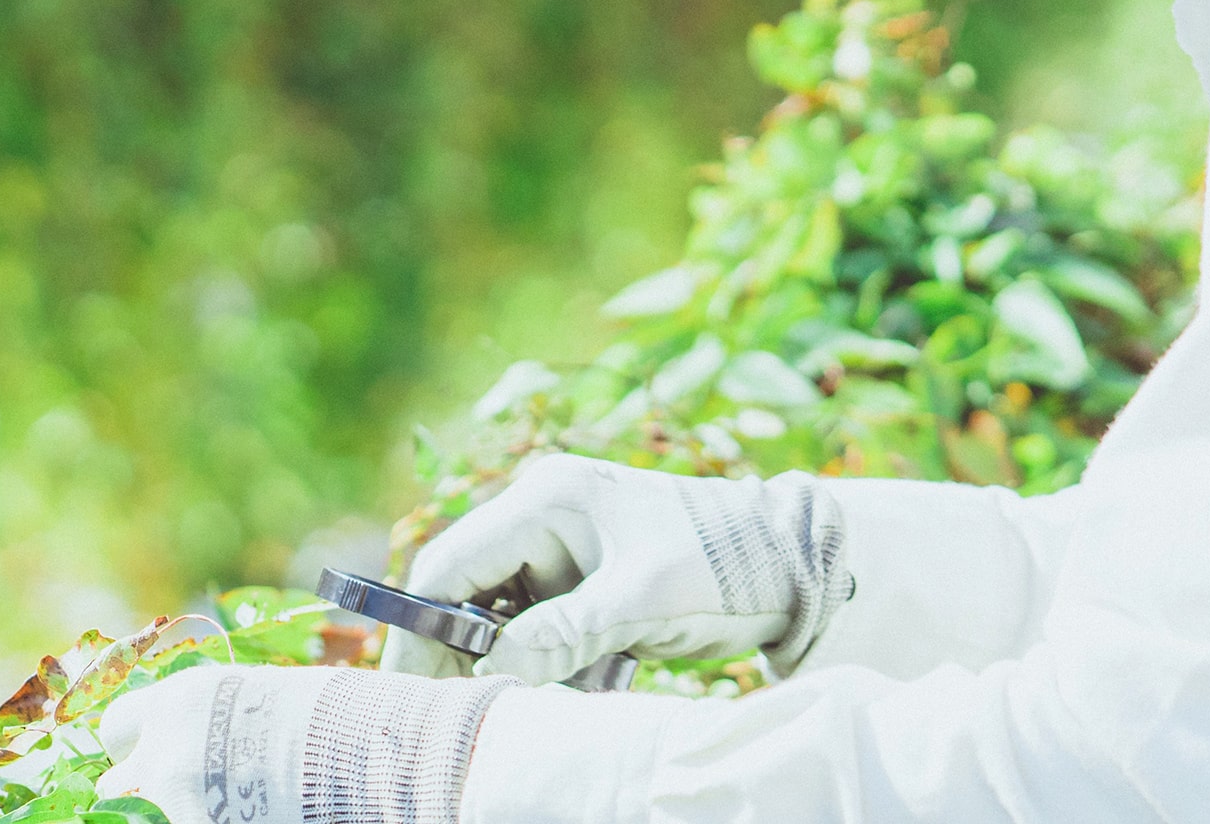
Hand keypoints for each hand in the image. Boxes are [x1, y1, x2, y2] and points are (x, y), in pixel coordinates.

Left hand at [94, 665, 512, 823]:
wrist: (373, 752)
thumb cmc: (336, 719)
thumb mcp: (263, 698)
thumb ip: (216, 722)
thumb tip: (208, 744)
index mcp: (179, 703)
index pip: (115, 729)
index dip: (136, 749)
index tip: (157, 760)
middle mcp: (165, 751)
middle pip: (115, 787)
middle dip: (142, 795)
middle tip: (186, 797)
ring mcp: (176, 799)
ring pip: (134, 817)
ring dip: (162, 813)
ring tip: (211, 809)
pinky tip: (240, 820)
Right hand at [379, 454, 853, 684]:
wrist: (794, 563)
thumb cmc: (724, 564)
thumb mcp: (644, 601)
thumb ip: (565, 632)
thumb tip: (496, 669)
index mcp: (546, 500)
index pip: (451, 564)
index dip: (422, 626)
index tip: (415, 687)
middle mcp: (542, 517)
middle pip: (466, 591)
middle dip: (467, 654)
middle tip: (471, 710)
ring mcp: (562, 550)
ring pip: (501, 617)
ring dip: (517, 664)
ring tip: (553, 695)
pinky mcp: (584, 582)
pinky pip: (541, 628)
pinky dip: (554, 664)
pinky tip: (592, 682)